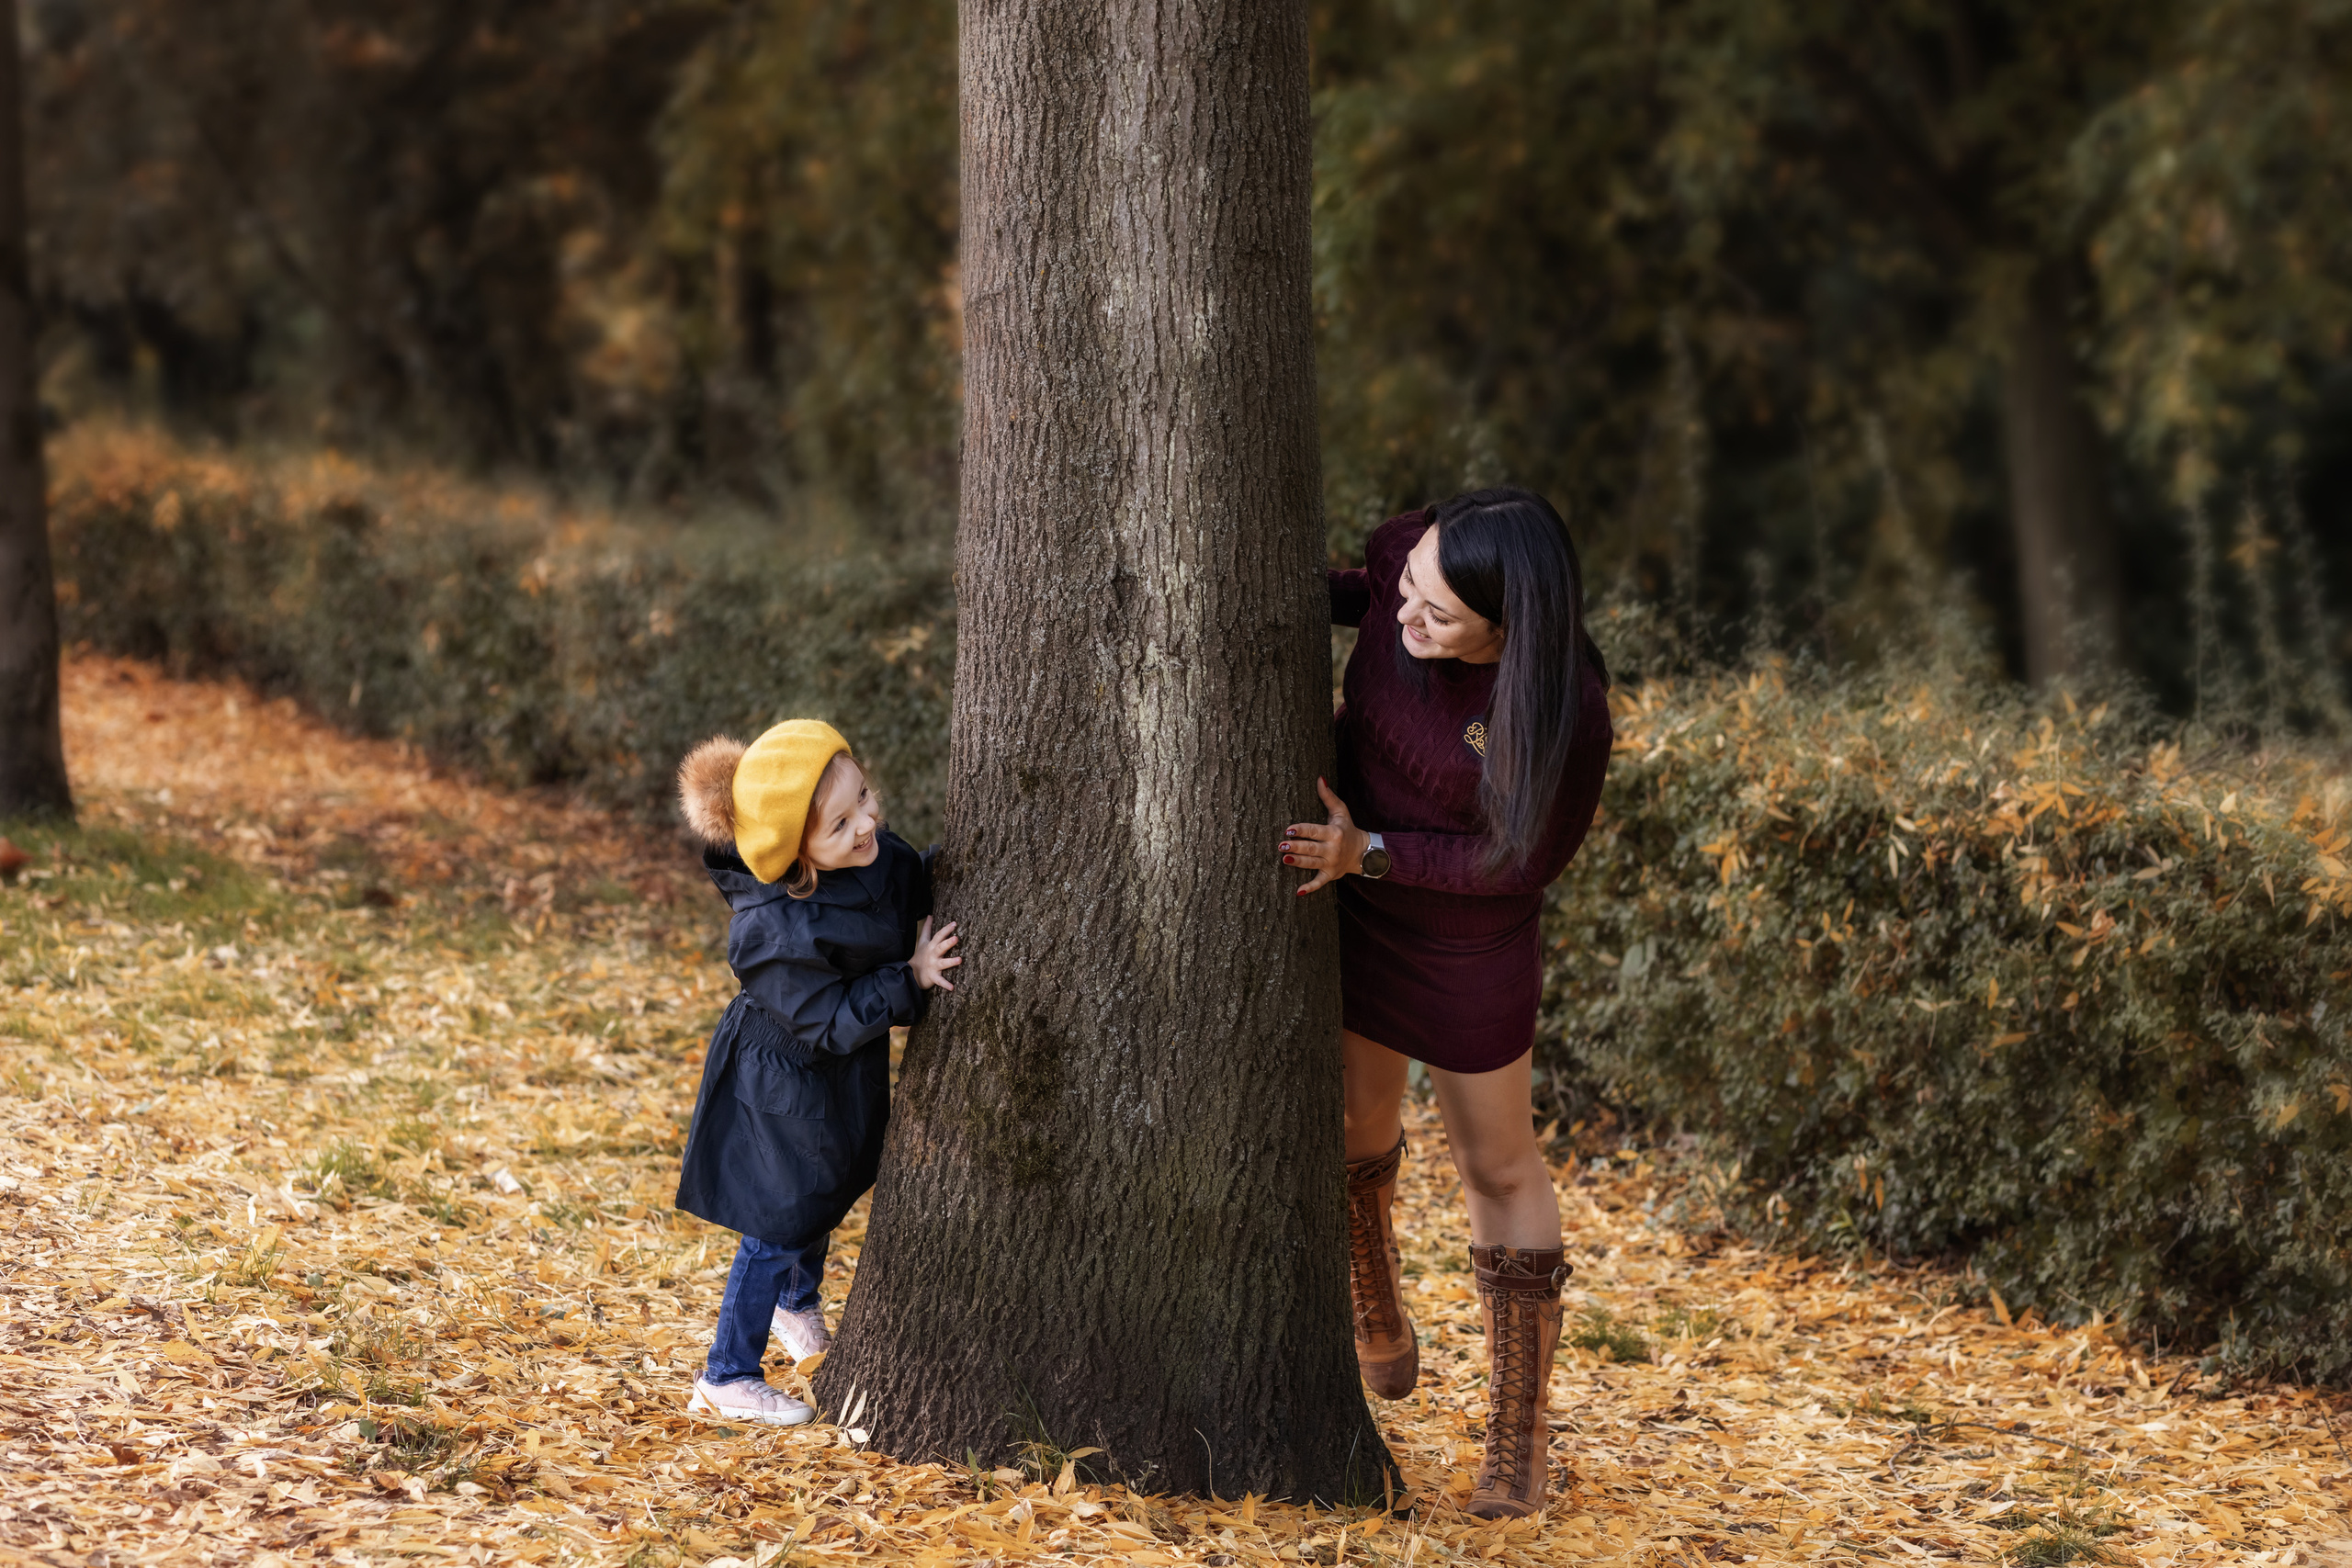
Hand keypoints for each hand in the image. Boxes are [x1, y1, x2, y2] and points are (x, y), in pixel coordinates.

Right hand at [911, 916, 960, 990]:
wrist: (910, 973)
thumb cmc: (920, 955)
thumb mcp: (923, 941)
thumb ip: (927, 928)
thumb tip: (929, 915)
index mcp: (931, 946)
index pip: (939, 936)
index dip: (946, 930)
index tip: (954, 924)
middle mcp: (932, 955)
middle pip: (940, 947)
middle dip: (948, 943)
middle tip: (956, 938)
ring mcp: (933, 966)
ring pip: (943, 963)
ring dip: (951, 962)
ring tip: (960, 960)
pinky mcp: (933, 977)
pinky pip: (940, 981)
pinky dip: (945, 984)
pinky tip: (952, 987)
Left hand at [1280, 777, 1368, 896]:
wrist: (1364, 852)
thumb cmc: (1347, 829)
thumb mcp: (1340, 811)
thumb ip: (1328, 796)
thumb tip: (1319, 778)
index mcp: (1333, 832)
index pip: (1314, 830)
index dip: (1301, 830)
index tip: (1289, 829)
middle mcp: (1332, 849)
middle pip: (1311, 848)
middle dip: (1296, 847)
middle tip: (1281, 845)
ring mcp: (1331, 863)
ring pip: (1312, 864)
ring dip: (1299, 863)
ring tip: (1285, 859)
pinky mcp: (1330, 875)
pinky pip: (1319, 882)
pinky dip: (1310, 888)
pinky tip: (1298, 892)